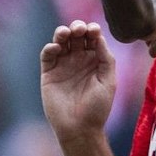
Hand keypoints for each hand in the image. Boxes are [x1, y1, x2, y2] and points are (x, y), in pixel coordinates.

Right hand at [39, 21, 116, 137]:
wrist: (79, 128)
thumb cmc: (97, 107)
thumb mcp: (108, 81)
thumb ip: (106, 59)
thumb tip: (99, 37)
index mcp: (94, 61)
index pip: (92, 39)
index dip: (92, 30)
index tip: (93, 29)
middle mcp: (78, 60)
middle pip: (76, 36)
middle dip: (77, 28)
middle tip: (79, 29)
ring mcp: (62, 65)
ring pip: (60, 42)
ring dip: (62, 33)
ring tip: (65, 33)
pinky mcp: (48, 73)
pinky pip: (47, 56)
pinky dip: (50, 48)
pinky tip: (55, 48)